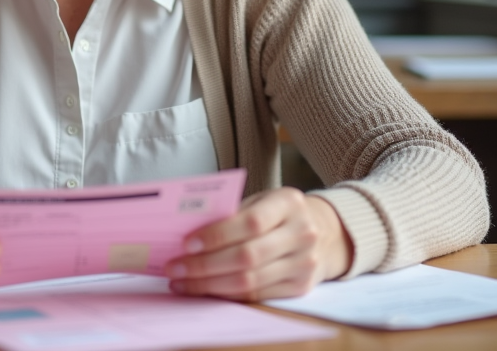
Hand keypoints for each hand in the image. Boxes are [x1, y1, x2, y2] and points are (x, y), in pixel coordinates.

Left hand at [164, 187, 352, 300]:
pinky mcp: (300, 287)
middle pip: (247, 257)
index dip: (217, 235)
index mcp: (289, 202)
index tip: (186, 243)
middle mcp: (302, 233)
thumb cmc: (277, 212)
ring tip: (181, 281)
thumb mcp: (260, 200)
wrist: (322, 231)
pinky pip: (255, 296)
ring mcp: (304, 263)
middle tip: (174, 267)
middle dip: (204, 265)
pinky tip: (203, 289)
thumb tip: (186, 230)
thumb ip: (231, 212)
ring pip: (249, 281)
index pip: (250, 222)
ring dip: (209, 284)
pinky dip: (225, 294)